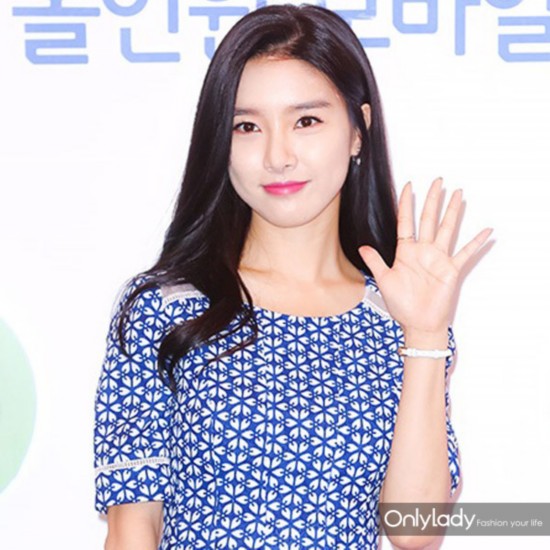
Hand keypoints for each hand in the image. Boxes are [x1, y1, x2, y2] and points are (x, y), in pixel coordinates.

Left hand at [358, 178, 491, 335]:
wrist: (418, 324)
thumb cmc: (401, 305)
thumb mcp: (384, 280)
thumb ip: (375, 262)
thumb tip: (362, 246)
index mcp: (405, 252)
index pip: (406, 221)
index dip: (406, 203)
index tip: (408, 186)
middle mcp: (423, 251)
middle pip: (428, 219)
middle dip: (432, 200)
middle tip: (437, 180)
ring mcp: (438, 259)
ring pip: (447, 229)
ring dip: (453, 212)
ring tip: (458, 194)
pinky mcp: (451, 269)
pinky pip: (466, 252)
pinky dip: (476, 242)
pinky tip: (485, 230)